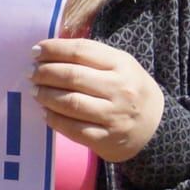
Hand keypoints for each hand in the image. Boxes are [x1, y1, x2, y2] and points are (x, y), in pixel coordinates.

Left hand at [32, 37, 164, 162]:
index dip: (54, 49)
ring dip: (46, 95)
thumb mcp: (121, 66)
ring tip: (35, 91)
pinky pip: (73, 129)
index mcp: (122, 64)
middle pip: (72, 76)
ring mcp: (113, 116)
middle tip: (32, 72)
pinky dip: (54, 119)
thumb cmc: (131, 90)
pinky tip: (45, 112)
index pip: (81, 51)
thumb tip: (50, 52)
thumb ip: (92, 57)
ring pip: (70, 103)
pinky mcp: (106, 140)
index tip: (36, 51)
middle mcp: (120, 89)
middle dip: (45, 73)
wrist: (157, 129)